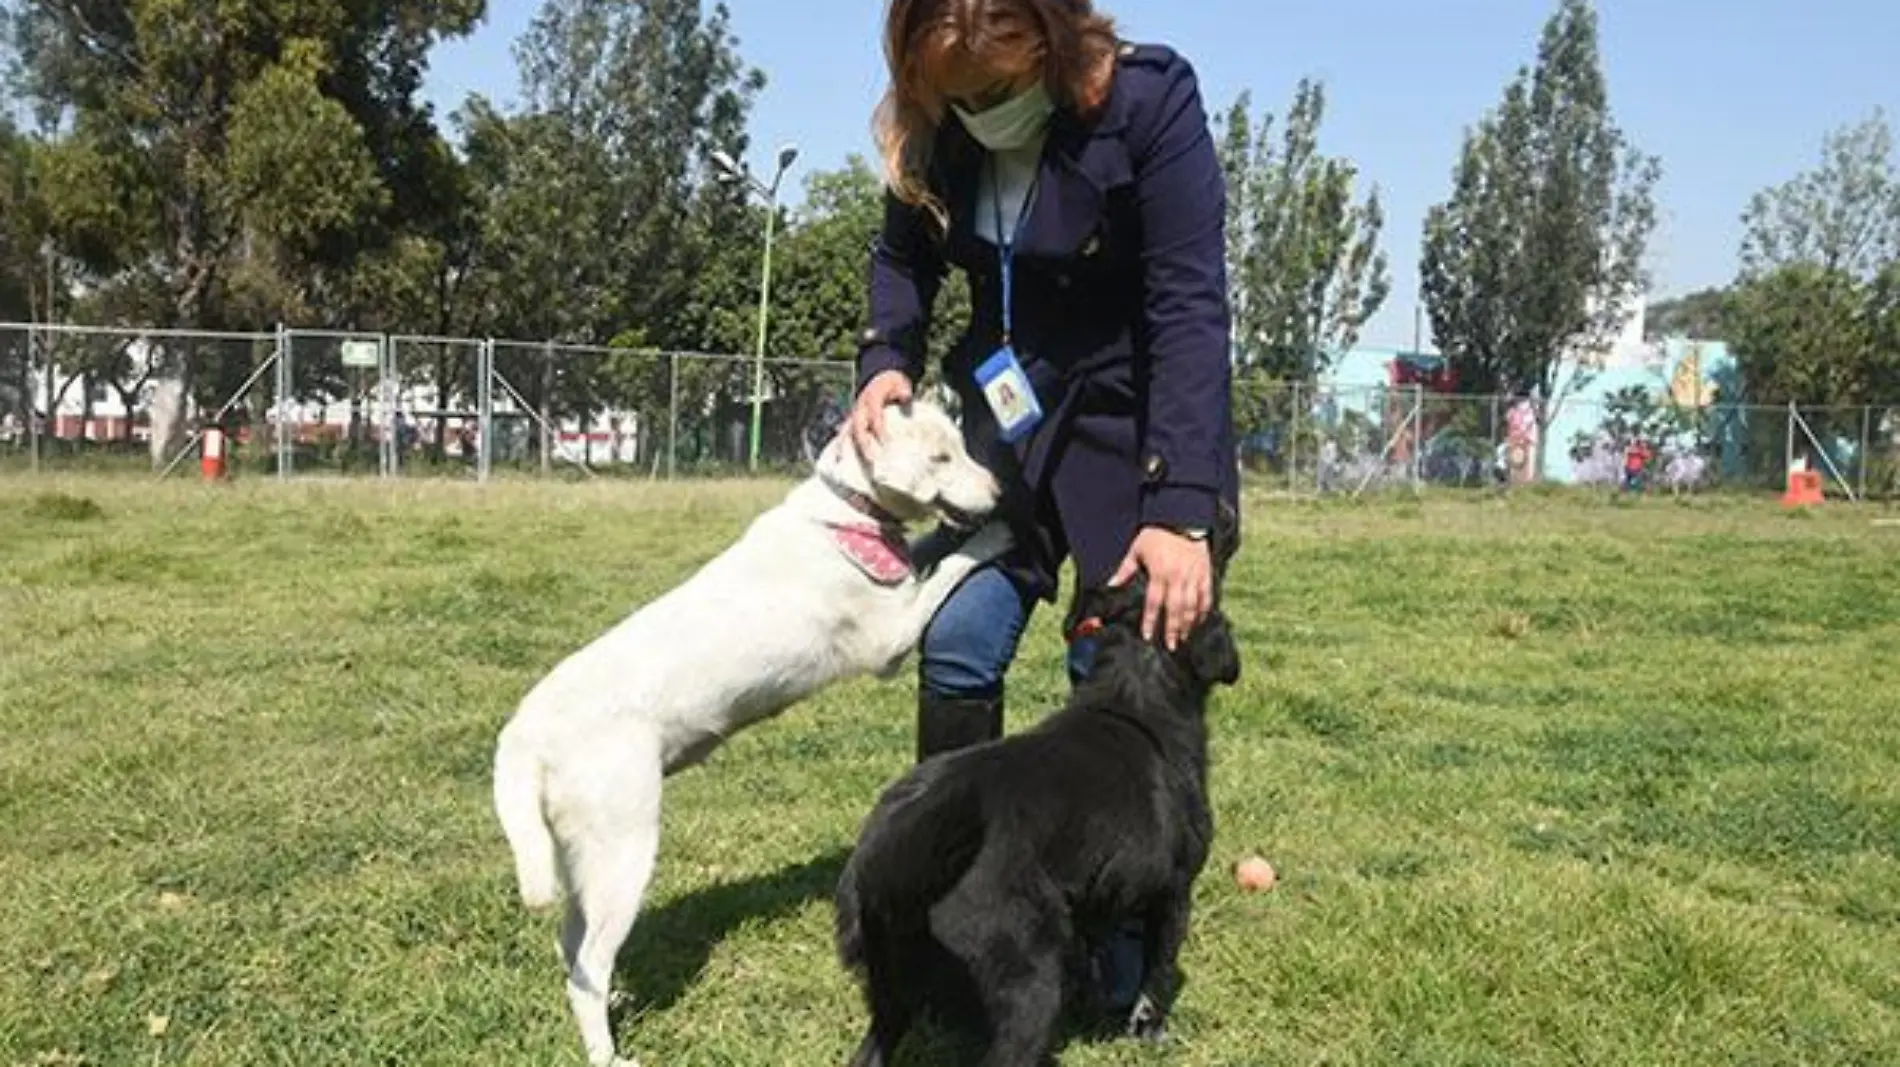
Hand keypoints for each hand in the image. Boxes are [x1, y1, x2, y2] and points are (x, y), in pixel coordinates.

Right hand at [849, 370, 912, 459]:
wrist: (880, 378)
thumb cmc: (892, 384)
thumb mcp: (900, 383)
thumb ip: (902, 390)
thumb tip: (905, 396)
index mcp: (872, 398)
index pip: (875, 416)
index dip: (879, 429)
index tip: (886, 444)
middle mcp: (860, 407)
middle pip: (858, 426)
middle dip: (862, 442)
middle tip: (869, 458)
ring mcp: (855, 414)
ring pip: (847, 430)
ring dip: (845, 445)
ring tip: (843, 460)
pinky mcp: (853, 420)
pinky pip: (846, 433)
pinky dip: (842, 444)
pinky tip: (839, 457)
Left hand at [1109, 526, 1211, 650]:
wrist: (1181, 517)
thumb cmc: (1156, 534)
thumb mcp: (1137, 550)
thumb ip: (1125, 569)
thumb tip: (1110, 584)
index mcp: (1159, 573)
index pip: (1154, 603)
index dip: (1151, 621)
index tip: (1149, 636)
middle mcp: (1178, 577)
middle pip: (1176, 609)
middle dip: (1173, 629)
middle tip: (1172, 646)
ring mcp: (1194, 576)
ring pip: (1193, 606)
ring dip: (1189, 624)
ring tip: (1184, 638)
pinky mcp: (1205, 573)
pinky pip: (1206, 596)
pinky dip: (1203, 611)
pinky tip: (1199, 622)